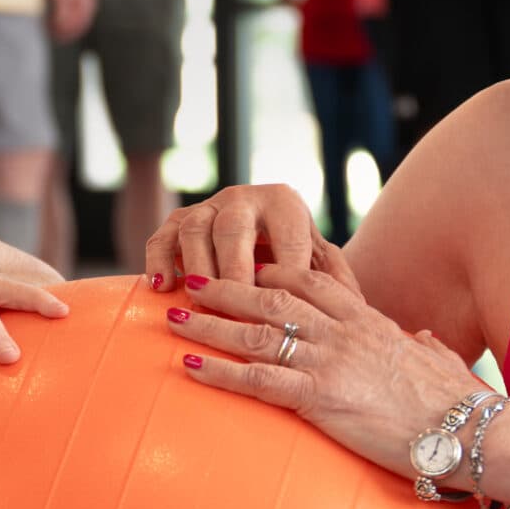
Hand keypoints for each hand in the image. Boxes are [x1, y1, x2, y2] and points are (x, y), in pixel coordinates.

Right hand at [144, 185, 359, 289]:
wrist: (264, 248)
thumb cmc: (298, 266)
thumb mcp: (323, 268)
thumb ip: (338, 282)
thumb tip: (351, 305)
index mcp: (285, 203)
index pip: (287, 235)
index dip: (286, 273)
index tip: (284, 310)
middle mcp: (244, 198)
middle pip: (234, 227)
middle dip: (234, 268)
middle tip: (236, 306)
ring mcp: (208, 208)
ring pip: (195, 228)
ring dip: (196, 267)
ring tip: (200, 301)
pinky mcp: (178, 222)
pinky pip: (163, 237)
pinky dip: (158, 261)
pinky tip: (161, 288)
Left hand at [166, 266, 484, 474]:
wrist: (472, 430)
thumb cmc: (460, 404)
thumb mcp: (441, 362)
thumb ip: (426, 348)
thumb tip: (423, 341)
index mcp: (368, 322)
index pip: (312, 281)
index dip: (273, 272)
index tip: (246, 268)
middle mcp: (343, 333)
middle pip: (271, 298)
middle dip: (227, 288)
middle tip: (192, 281)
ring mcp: (330, 362)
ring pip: (255, 333)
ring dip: (209, 325)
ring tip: (172, 319)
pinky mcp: (321, 398)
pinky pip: (258, 380)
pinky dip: (219, 372)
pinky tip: (190, 367)